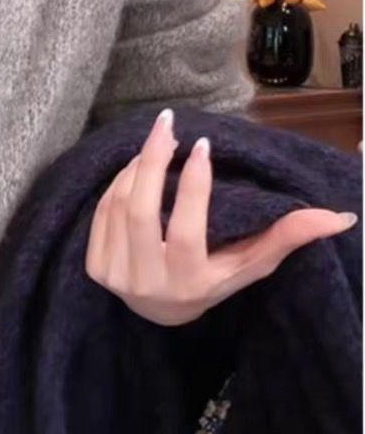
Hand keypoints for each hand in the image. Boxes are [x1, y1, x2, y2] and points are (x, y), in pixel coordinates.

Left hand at [84, 107, 358, 325]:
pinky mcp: (93, 268)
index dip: (193, 188)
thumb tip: (339, 217)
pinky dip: (118, 183)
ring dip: (135, 168)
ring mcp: (114, 277)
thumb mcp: (250, 263)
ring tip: (159, 142)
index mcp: (189, 283)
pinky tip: (136, 165)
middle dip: (153, 162)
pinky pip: (102, 212)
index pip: (185, 232)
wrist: (160, 310)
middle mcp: (147, 284)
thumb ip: (287, 238)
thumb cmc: (214, 279)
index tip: (203, 145)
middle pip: (140, 213)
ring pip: (119, 207)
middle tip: (169, 122)